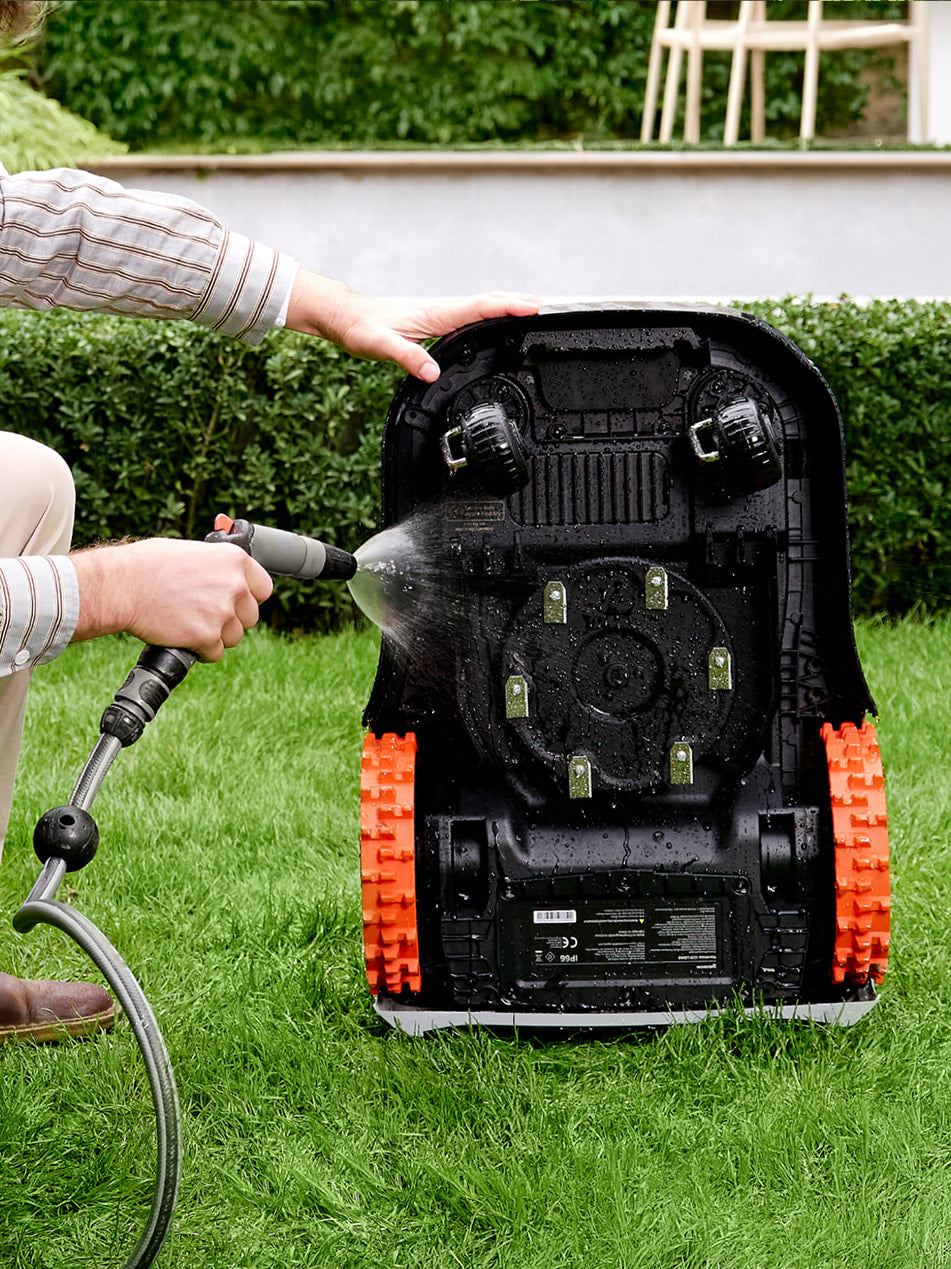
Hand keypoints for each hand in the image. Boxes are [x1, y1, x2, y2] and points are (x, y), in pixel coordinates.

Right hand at [70, 539, 272, 660]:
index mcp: (235, 560)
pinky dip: (200, 651)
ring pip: (234, 638)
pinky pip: (215, 653)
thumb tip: (226, 577)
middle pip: (250, 617)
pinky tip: (183, 637)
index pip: (263, 589)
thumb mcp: (192, 552)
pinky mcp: (206, 636)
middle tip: (204, 615)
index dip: (249, 598)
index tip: (237, 602)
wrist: (123, 585)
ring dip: (215, 636)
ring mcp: (222, 613)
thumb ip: (216, 567)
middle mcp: (235, 586)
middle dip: (231, 620)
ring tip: (189, 624)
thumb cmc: (148, 565)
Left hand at [285, 271, 538, 380]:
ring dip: (506, 307)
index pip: (478, 307)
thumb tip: (433, 373)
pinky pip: (469, 316)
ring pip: (480, 307)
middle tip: (545, 307)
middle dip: (516, 302)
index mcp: (434, 314)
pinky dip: (488, 315)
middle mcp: (440, 310)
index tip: (531, 306)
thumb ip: (407, 358)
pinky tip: (494, 323)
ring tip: (530, 312)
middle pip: (486, 303)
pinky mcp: (434, 321)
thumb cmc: (360, 329)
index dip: (506, 306)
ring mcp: (438, 314)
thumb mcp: (380, 346)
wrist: (345, 317)